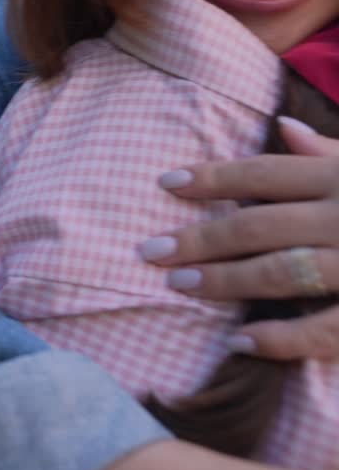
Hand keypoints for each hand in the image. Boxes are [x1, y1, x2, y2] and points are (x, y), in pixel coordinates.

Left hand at [139, 120, 338, 361]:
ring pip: (282, 270)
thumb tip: (284, 128)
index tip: (165, 184)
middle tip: (148, 250)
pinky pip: (325, 328)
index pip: (267, 173)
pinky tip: (241, 341)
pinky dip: (281, 337)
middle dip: (201, 236)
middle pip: (260, 222)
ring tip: (179, 285)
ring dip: (226, 280)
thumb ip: (332, 154)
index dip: (214, 177)